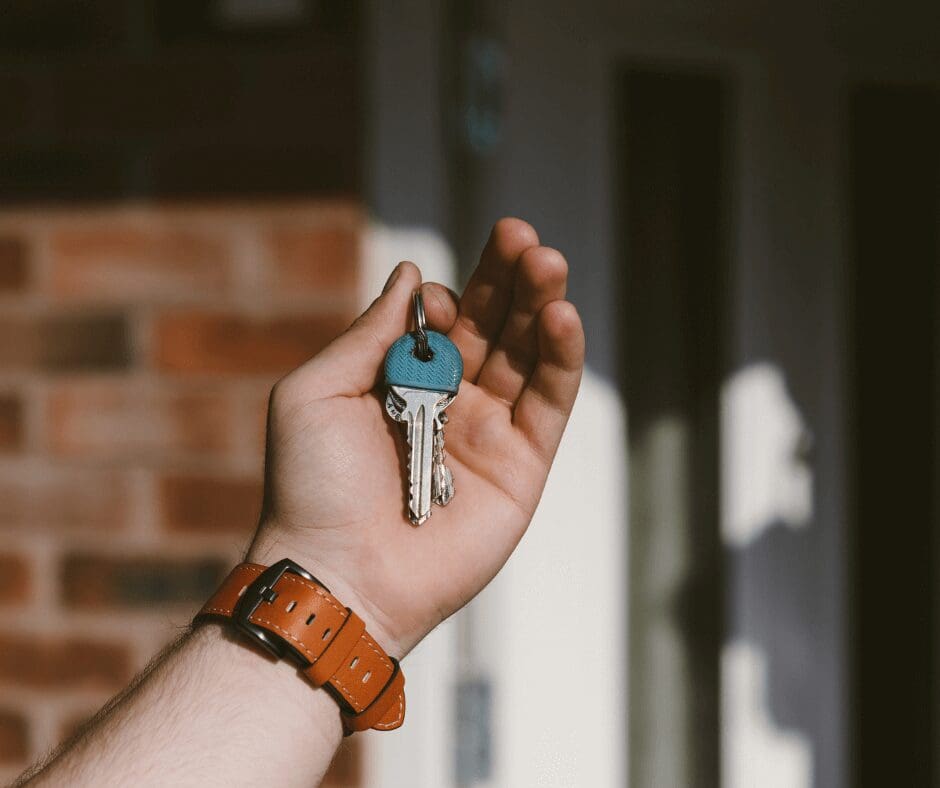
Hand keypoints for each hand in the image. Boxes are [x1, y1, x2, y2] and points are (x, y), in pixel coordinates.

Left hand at [248, 219, 583, 655]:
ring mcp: (489, 432)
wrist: (339, 574)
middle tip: (523, 238)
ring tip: (547, 263)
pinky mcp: (522, 466)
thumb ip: (369, 333)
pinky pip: (550, 404)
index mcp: (401, 382)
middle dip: (509, 280)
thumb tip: (411, 274)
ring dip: (542, 305)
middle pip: (495, 327)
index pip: (445, 320)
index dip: (453, 296)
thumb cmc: (312, 486)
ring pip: (529, 356)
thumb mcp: (317, 393)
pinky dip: (561, 359)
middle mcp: (451, 401)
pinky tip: (561, 318)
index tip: (441, 301)